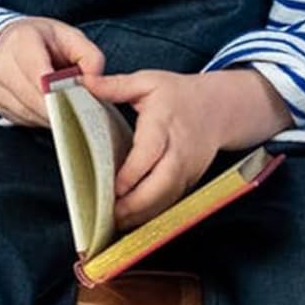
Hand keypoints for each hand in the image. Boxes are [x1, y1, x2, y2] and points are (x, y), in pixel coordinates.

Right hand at [0, 17, 105, 127]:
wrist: (5, 44)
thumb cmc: (42, 40)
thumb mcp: (71, 37)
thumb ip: (90, 57)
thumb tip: (96, 83)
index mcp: (21, 41)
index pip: (40, 76)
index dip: (62, 92)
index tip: (80, 99)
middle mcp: (2, 65)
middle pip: (37, 100)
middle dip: (65, 106)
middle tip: (84, 106)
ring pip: (33, 115)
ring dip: (56, 115)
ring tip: (70, 104)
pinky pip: (27, 121)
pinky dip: (44, 118)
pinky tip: (53, 107)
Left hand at [81, 70, 231, 229]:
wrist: (219, 109)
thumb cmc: (179, 95)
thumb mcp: (148, 82)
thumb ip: (115, 85)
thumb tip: (85, 82)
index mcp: (164, 123)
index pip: (149, 153)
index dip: (132, 174)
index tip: (113, 187)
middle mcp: (179, 150)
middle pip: (162, 184)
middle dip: (136, 204)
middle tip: (109, 215)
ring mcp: (187, 169)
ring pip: (167, 198)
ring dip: (142, 214)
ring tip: (115, 223)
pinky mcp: (189, 181)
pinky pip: (171, 202)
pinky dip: (152, 214)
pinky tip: (131, 220)